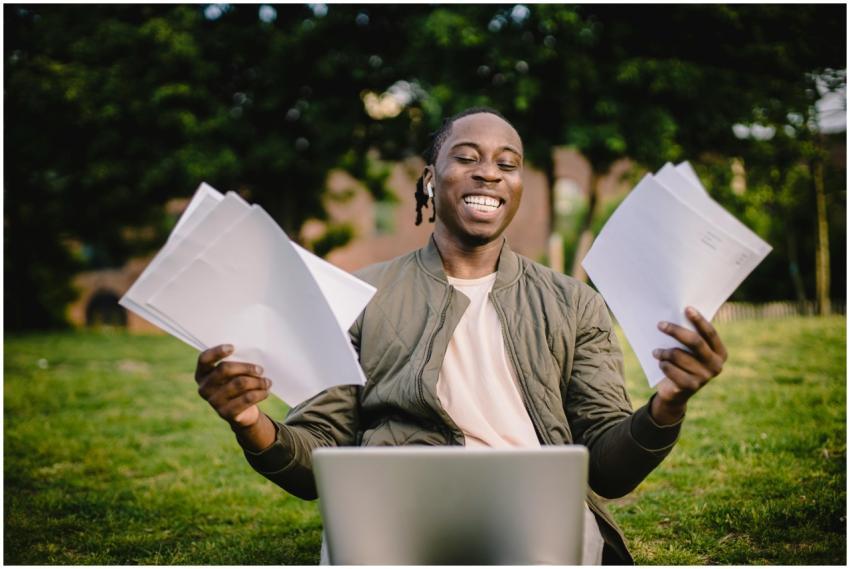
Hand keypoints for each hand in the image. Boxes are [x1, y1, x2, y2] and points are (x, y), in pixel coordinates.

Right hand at [195, 344, 271, 428]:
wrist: (242, 412)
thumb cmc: (237, 384)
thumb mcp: (234, 373)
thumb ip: (236, 363)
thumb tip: (252, 353)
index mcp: (202, 374)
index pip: (204, 359)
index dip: (217, 352)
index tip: (233, 347)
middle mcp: (204, 388)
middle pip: (224, 369)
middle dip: (246, 367)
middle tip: (260, 370)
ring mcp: (213, 402)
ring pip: (240, 383)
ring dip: (258, 381)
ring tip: (267, 382)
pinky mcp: (226, 413)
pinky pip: (247, 398)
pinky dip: (260, 393)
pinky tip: (266, 391)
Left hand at [651, 306, 727, 423]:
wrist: (676, 392)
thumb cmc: (684, 363)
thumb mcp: (690, 351)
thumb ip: (691, 336)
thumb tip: (679, 312)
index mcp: (720, 353)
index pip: (710, 333)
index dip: (699, 320)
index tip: (686, 308)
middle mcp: (716, 366)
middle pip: (695, 342)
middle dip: (675, 331)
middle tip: (660, 324)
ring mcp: (705, 377)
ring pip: (678, 355)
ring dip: (663, 352)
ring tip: (656, 352)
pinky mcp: (691, 387)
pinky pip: (671, 369)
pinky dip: (663, 364)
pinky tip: (661, 364)